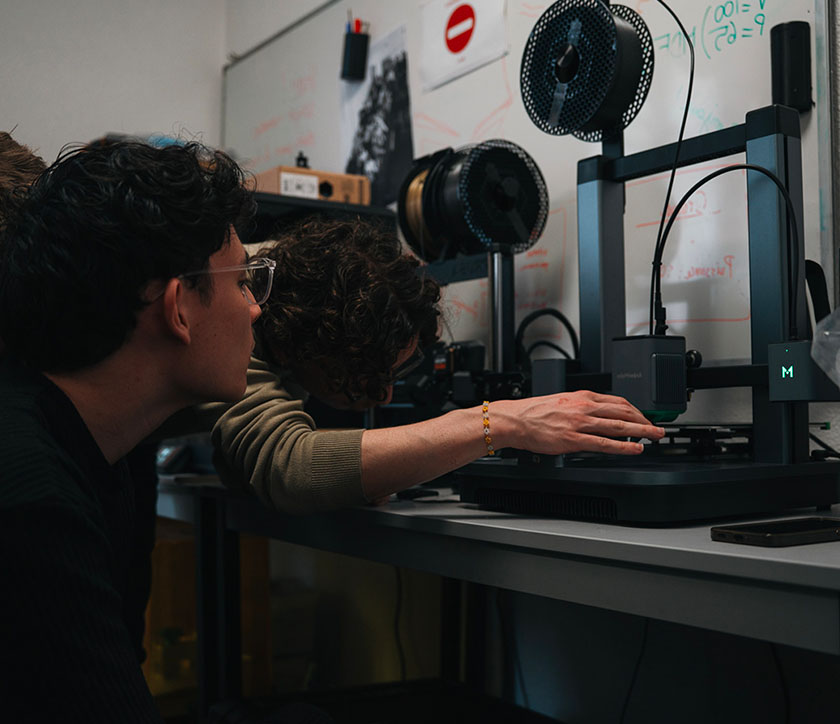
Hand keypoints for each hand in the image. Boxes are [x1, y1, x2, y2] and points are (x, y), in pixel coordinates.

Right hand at [492, 390, 664, 455]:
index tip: (645, 417)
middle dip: (645, 421)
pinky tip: (635, 449)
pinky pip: (605, 444)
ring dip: (642, 432)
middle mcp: (584, 407)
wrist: (516, 419)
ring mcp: (580, 424)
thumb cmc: (534, 412)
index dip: (636, 410)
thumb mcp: (563, 401)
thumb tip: (600, 414)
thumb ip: (582, 406)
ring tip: (655, 437)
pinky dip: (624, 447)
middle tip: (658, 429)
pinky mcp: (574, 440)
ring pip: (619, 427)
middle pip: (624, 412)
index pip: (618, 401)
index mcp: (582, 396)